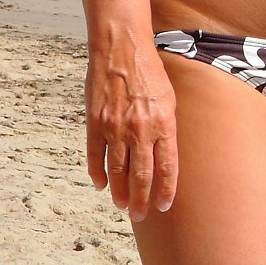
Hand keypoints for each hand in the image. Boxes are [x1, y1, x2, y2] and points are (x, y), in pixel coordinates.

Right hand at [85, 44, 177, 221]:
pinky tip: (101, 184)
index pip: (167, 168)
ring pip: (117, 171)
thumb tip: (165, 157)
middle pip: (141, 176)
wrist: (121, 49)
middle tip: (140, 215)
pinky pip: (96, 155)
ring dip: (120, 192)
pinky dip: (98, 173)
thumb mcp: (169, 100)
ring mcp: (115, 128)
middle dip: (141, 200)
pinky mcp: (95, 123)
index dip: (165, 190)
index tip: (163, 206)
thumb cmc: (150, 72)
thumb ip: (167, 129)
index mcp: (163, 124)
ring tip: (122, 205)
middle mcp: (140, 130)